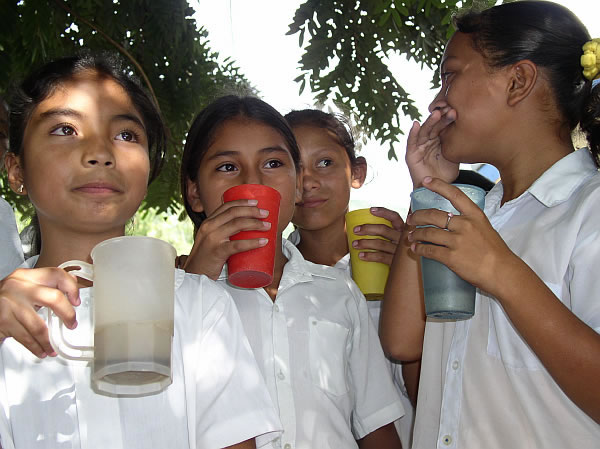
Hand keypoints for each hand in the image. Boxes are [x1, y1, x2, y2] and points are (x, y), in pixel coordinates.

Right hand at [0, 267, 79, 357]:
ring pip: (39, 326)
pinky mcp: (3, 321)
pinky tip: (41, 350)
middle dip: (67, 315)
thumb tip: (72, 283)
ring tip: (53, 347)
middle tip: (72, 324)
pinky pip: (26, 338)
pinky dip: (36, 347)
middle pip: (53, 299)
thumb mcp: (26, 285)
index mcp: (27, 276)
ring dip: (49, 341)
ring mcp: (10, 305)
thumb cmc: (8, 297)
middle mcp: (18, 287)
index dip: (71, 288)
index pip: (56, 275)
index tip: (76, 301)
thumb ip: (47, 283)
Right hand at [183, 199, 270, 278]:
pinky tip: (263, 242)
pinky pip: (238, 245)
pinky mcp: (217, 252)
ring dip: (255, 224)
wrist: (194, 275)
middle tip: (266, 214)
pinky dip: (252, 243)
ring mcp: (212, 239)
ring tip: (268, 226)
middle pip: (234, 213)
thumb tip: (247, 231)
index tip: (256, 202)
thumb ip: (224, 234)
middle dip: (252, 211)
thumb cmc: (207, 259)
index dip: (242, 202)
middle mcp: (209, 227)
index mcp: (208, 222)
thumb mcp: (211, 240)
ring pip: (237, 225)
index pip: (226, 206)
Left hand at [351, 207, 403, 265]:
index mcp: (403, 230)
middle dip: (367, 229)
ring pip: (380, 243)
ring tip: (354, 244)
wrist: (409, 272)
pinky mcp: (396, 262)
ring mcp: (399, 251)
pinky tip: (361, 256)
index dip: (383, 212)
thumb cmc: (399, 252)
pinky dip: (369, 256)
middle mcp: (403, 239)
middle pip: (384, 230)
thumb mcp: (399, 240)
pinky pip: (381, 257)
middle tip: (355, 230)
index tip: (371, 210)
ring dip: (365, 243)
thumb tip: (366, 227)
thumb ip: (390, 232)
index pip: (395, 217)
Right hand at [406, 107, 458, 188]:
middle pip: (435, 126)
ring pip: (424, 131)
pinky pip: (411, 142)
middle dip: (442, 118)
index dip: (449, 118)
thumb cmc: (446, 174)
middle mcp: (429, 140)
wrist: (436, 190)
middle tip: (451, 111)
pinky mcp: (411, 154)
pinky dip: (412, 133)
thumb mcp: (455, 155)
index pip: (443, 126)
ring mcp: (419, 147)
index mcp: (439, 139)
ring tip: (437, 114)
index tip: (459, 111)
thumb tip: (472, 129)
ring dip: (429, 122)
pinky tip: (415, 124)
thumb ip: (458, 143)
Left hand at [406, 178, 514, 294]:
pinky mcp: (451, 257)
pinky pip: (429, 250)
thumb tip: (451, 222)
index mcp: (475, 216)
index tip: (425, 181)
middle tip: (411, 219)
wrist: (503, 273)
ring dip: (415, 234)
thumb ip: (469, 223)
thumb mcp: (485, 229)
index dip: (438, 186)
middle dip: (418, 216)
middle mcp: (465, 225)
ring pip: (427, 233)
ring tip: (410, 236)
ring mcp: (457, 241)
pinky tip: (415, 249)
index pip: (454, 195)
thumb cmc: (496, 253)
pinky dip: (419, 249)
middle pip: (433, 215)